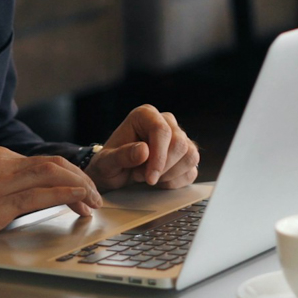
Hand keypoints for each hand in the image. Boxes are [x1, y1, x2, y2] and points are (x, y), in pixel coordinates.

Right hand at [0, 146, 102, 266]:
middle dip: (80, 179)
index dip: (71, 174)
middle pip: (54, 164)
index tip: (84, 189)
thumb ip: (14, 184)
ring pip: (52, 175)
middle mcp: (2, 163)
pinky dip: (66, 195)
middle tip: (95, 195)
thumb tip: (47, 191)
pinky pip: (41, 194)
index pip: (46, 161)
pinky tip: (79, 201)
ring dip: (79, 187)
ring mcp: (0, 181)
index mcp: (0, 157)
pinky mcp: (0, 202)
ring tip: (92, 201)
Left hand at [85, 104, 199, 190]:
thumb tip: (144, 150)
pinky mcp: (185, 155)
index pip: (162, 130)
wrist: (114, 174)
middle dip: (163, 167)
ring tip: (149, 178)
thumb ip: (121, 155)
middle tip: (142, 176)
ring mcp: (178, 138)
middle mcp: (165, 122)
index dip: (158, 156)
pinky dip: (176, 182)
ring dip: (170, 174)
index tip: (148, 176)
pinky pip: (191, 170)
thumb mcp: (106, 162)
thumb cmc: (109, 164)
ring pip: (190, 156)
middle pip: (180, 143)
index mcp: (145, 115)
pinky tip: (159, 182)